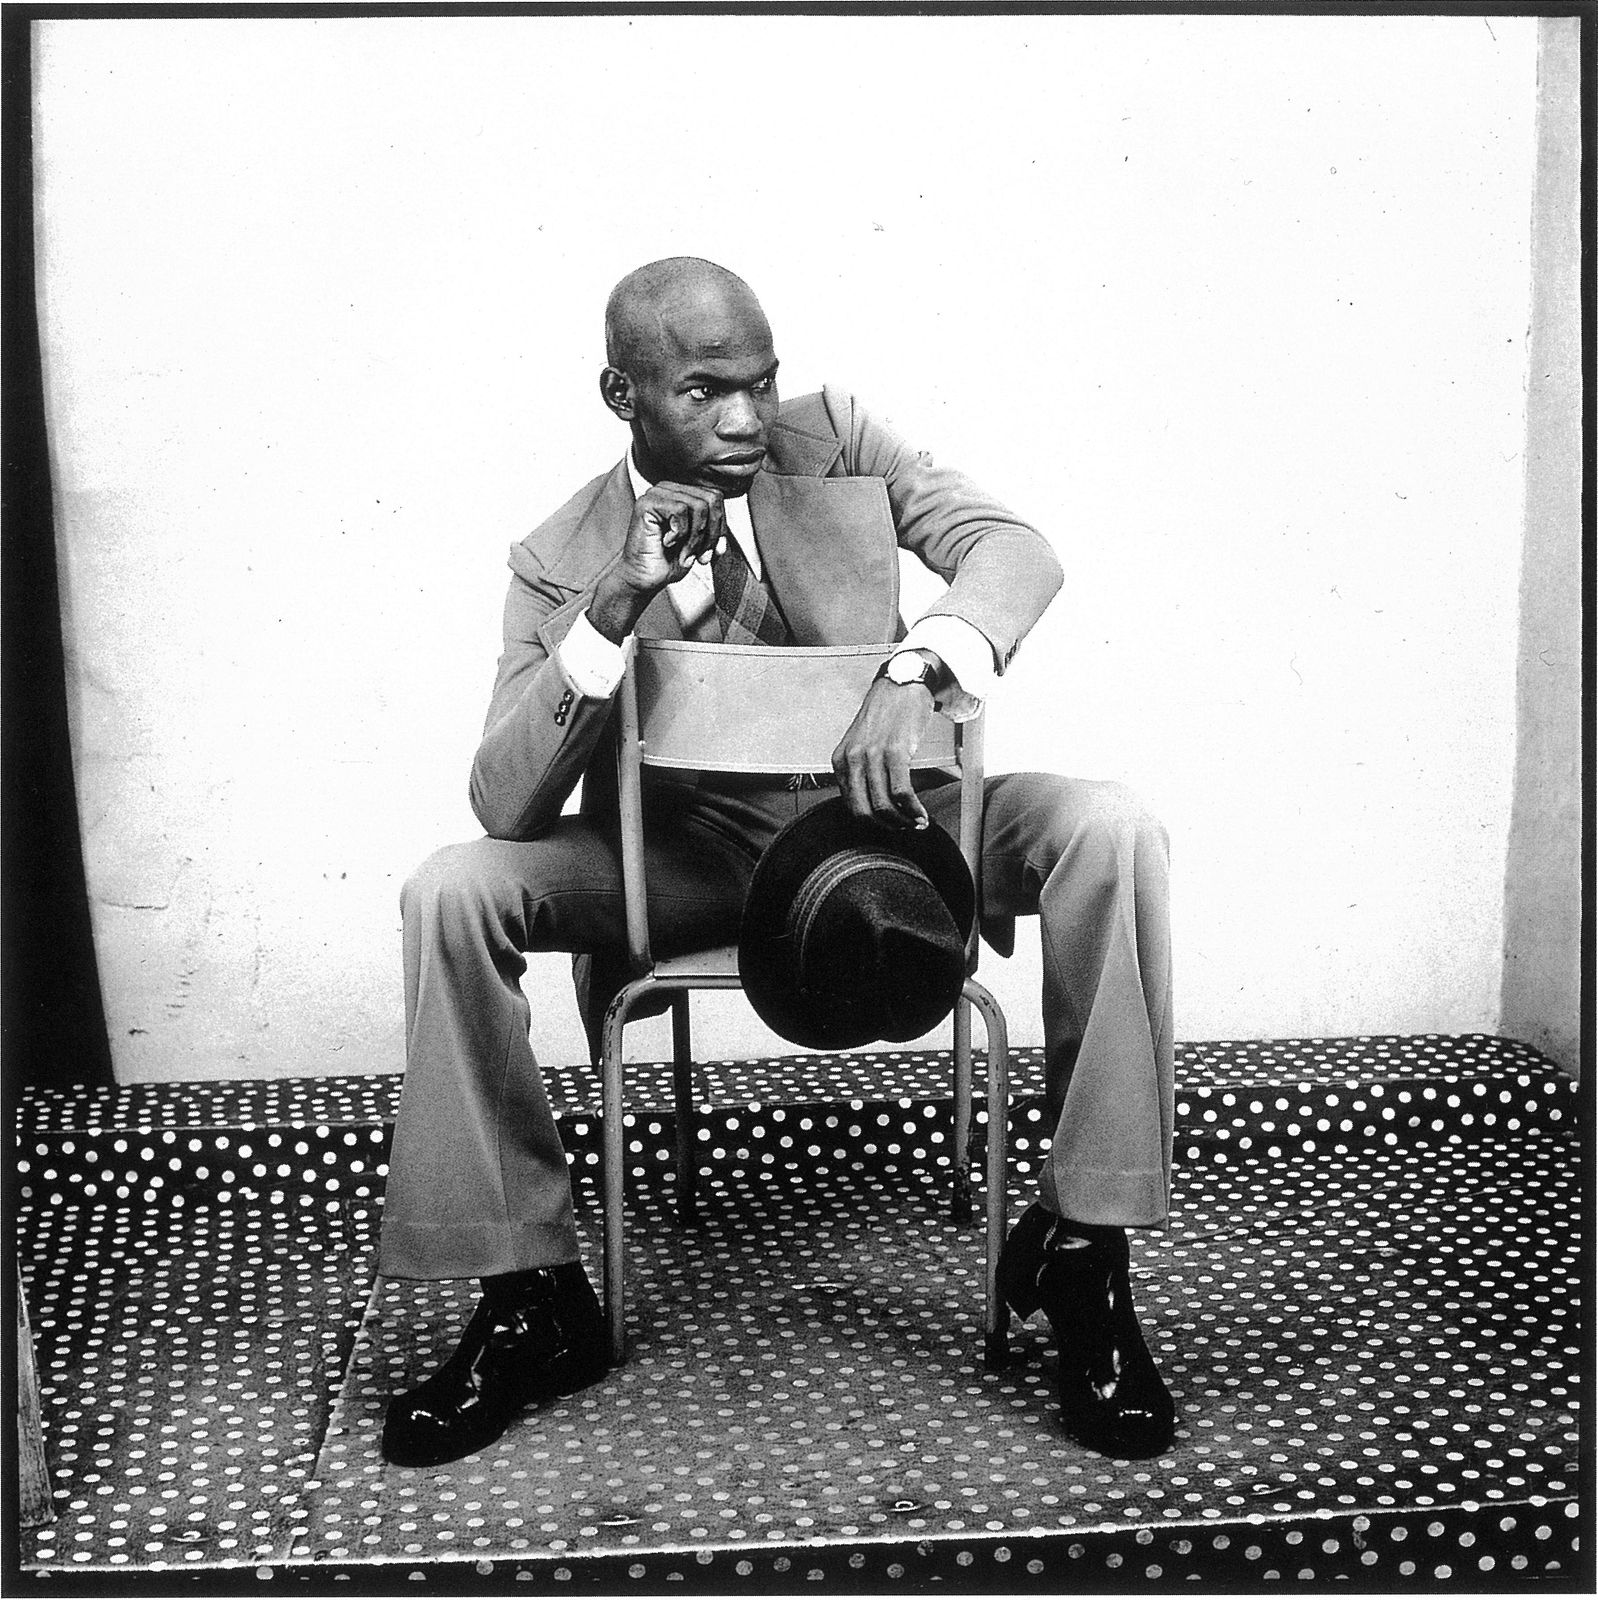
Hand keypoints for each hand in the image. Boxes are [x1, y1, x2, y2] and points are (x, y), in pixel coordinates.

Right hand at [589, 482, 728, 642]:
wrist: (644, 578)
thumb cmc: (668, 561)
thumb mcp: (700, 543)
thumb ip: (713, 529)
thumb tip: (726, 529)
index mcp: (682, 493)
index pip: (716, 497)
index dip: (720, 526)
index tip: (714, 551)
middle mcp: (669, 488)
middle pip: (712, 499)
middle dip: (711, 533)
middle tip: (701, 555)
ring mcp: (657, 493)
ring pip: (699, 506)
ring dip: (696, 537)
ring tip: (684, 552)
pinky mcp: (647, 503)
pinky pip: (681, 510)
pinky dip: (681, 533)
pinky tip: (667, 543)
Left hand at [831, 674, 935, 827]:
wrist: (903, 681)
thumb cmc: (887, 711)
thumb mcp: (862, 742)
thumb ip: (861, 769)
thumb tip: (874, 802)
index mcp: (840, 760)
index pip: (850, 805)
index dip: (872, 822)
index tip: (889, 825)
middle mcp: (852, 759)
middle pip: (864, 812)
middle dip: (886, 827)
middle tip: (903, 828)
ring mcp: (872, 755)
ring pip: (884, 806)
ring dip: (903, 821)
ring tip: (916, 822)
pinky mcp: (895, 752)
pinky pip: (902, 792)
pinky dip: (913, 809)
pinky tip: (921, 814)